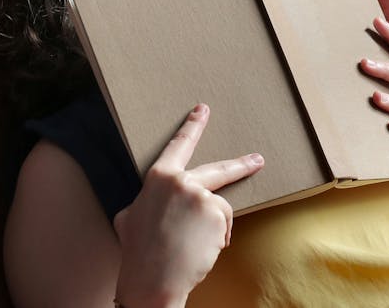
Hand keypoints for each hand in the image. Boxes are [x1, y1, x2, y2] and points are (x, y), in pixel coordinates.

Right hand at [112, 103, 263, 307]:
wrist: (152, 280)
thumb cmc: (139, 252)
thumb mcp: (130, 217)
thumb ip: (146, 200)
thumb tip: (146, 203)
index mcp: (159, 177)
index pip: (179, 146)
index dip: (192, 126)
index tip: (203, 109)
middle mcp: (181, 181)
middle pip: (219, 170)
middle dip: (242, 165)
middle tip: (258, 160)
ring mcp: (200, 195)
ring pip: (218, 208)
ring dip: (212, 228)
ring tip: (191, 247)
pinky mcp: (216, 213)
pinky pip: (223, 225)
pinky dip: (217, 239)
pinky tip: (200, 250)